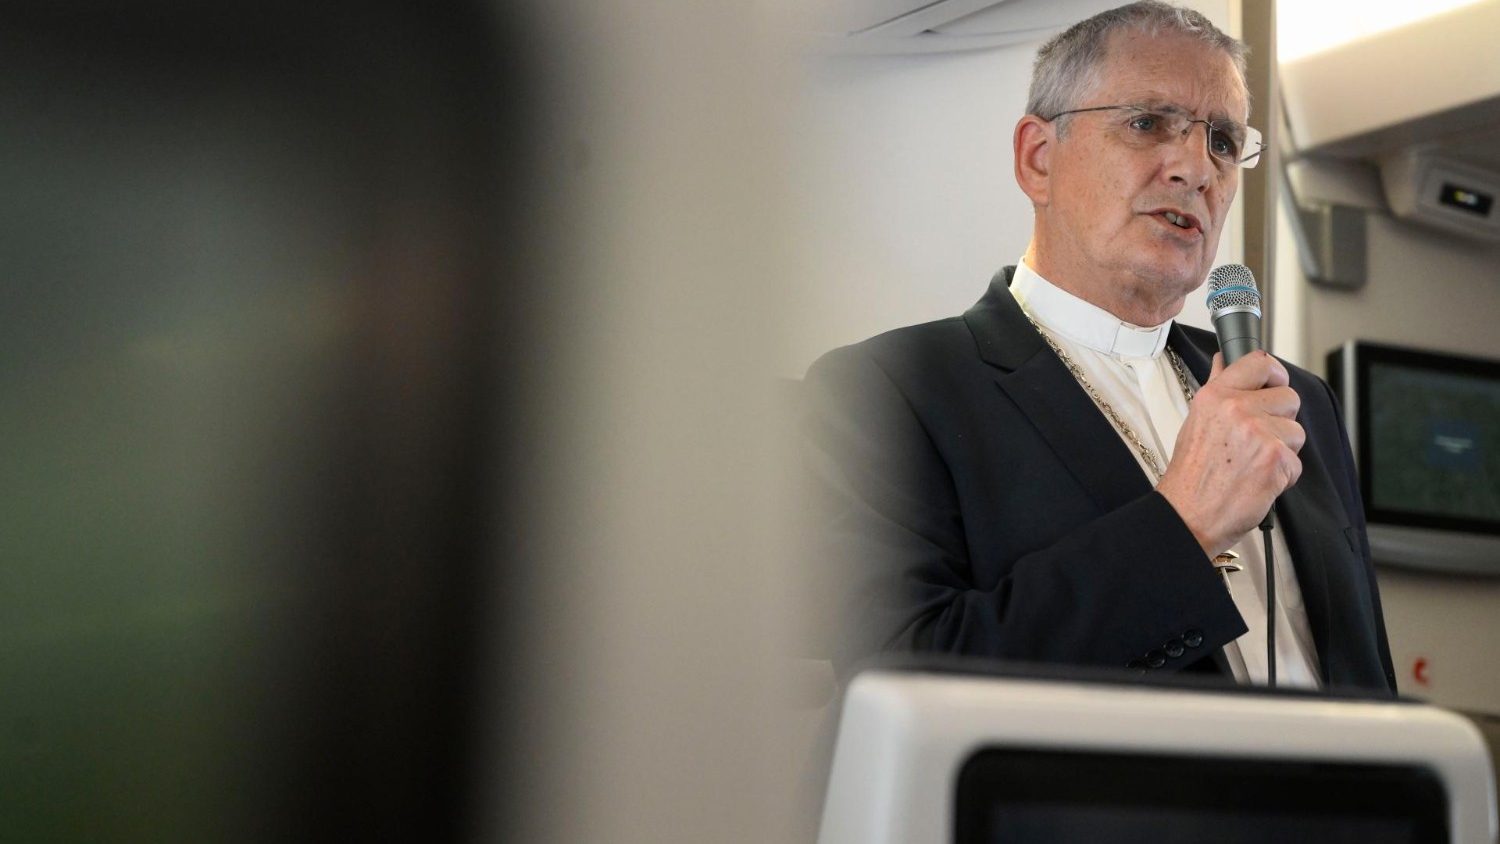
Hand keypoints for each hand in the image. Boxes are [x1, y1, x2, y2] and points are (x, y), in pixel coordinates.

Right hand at [1156, 351, 1303, 556]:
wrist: (1188, 515)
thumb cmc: (1190, 475)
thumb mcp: (1196, 422)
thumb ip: (1217, 389)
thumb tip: (1223, 361)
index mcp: (1215, 396)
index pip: (1260, 363)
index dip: (1274, 375)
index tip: (1273, 386)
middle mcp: (1237, 409)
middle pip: (1289, 397)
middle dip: (1281, 420)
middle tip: (1257, 439)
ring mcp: (1259, 434)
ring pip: (1297, 431)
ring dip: (1283, 450)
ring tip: (1254, 463)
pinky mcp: (1276, 460)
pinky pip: (1296, 462)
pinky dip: (1282, 476)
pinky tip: (1258, 481)